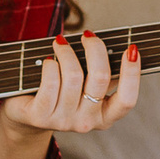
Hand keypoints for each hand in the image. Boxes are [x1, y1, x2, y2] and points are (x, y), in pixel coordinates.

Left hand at [0, 29, 140, 139]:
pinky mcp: (41, 116)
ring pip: (73, 75)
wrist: (27, 115)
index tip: (131, 48)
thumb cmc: (62, 91)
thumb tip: (118, 47)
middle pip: (100, 78)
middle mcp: (86, 122)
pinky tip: (48, 61)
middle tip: (87, 36)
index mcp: (105, 117)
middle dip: (95, 48)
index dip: (132, 73)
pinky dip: (50, 64)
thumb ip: (102, 73)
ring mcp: (63, 121)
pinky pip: (50, 82)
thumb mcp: (86, 86)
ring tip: (60, 43)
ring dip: (66, 52)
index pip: (127, 99)